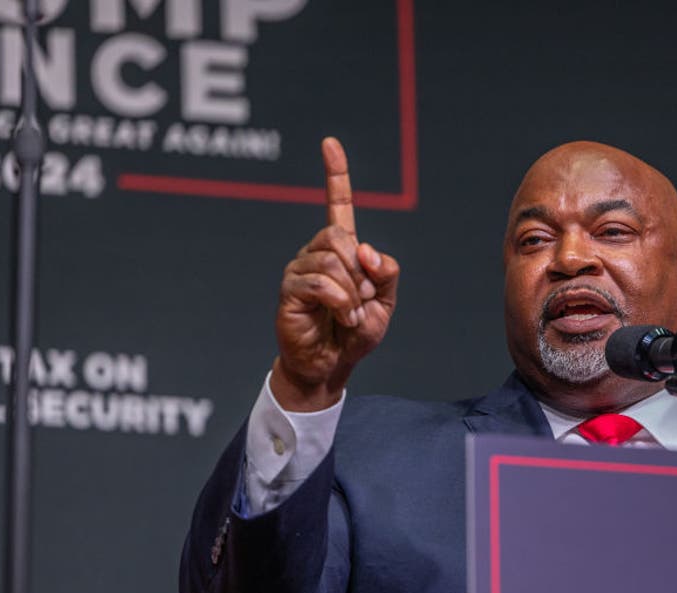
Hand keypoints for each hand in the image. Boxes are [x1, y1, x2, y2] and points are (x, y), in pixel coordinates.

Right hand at [270, 137, 399, 410]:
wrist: (332, 364)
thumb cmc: (355, 333)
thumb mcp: (385, 302)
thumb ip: (386, 273)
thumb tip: (366, 251)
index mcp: (342, 250)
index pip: (338, 205)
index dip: (336, 175)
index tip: (330, 143)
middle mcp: (316, 252)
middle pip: (340, 237)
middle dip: (360, 272)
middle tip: (361, 299)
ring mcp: (300, 269)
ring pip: (332, 260)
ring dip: (351, 292)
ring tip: (348, 314)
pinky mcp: (290, 290)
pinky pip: (320, 283)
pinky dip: (339, 302)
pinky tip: (340, 317)